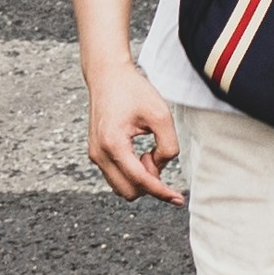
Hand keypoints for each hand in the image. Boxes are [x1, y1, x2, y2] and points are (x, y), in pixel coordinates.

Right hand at [82, 52, 186, 206]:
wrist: (107, 75)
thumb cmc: (133, 91)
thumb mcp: (161, 115)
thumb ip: (168, 146)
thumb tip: (159, 168)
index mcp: (113, 144)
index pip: (140, 181)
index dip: (162, 192)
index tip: (179, 200)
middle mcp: (99, 153)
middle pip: (129, 192)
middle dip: (149, 182)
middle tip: (157, 155)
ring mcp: (95, 154)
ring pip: (121, 187)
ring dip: (140, 178)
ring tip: (148, 152)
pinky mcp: (96, 152)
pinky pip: (116, 176)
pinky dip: (132, 172)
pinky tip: (140, 152)